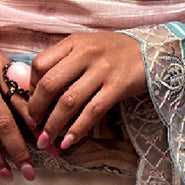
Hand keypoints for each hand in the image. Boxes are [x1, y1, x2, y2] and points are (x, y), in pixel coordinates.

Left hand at [28, 32, 147, 150]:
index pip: (40, 64)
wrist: (153, 51)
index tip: (31, 104)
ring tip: (46, 140)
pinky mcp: (118, 86)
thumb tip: (38, 90)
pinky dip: (77, 129)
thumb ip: (65, 61)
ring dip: (53, 125)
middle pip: (49, 84)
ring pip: (68, 101)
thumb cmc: (116, 52)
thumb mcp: (88, 47)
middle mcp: (86, 53)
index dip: (30, 88)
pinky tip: (68, 142)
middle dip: (36, 110)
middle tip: (33, 127)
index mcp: (74, 42)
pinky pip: (92, 111)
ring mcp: (102, 69)